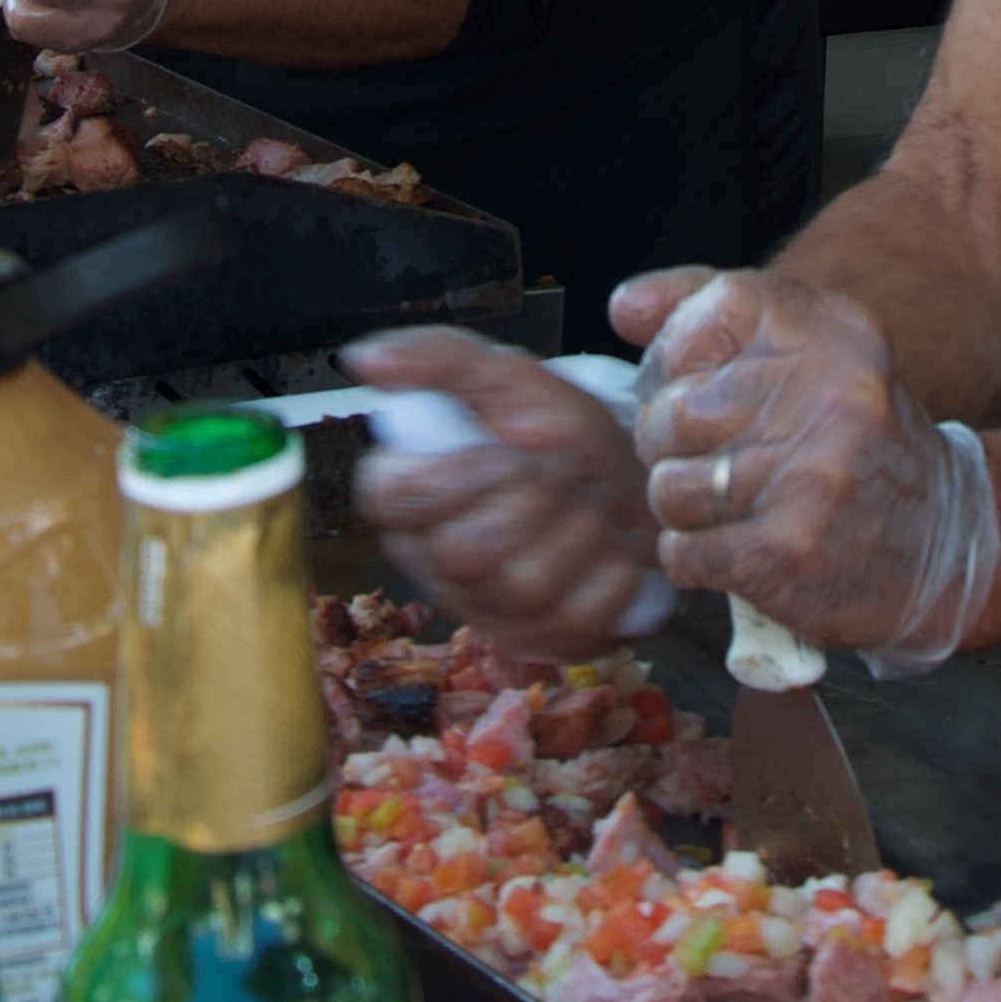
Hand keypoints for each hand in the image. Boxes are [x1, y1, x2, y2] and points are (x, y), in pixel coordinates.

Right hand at [341, 327, 663, 659]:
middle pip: (465, 554)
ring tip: (590, 504)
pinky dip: (610, 575)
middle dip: (535, 499)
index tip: (505, 451)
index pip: (393, 501)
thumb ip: (436, 358)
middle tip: (564, 469)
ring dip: (579, 530)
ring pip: (524, 589)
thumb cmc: (564, 431)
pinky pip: (575, 623)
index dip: (455, 478)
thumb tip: (363, 358)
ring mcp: (488, 612)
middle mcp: (435, 563)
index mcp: (411, 496)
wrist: (637, 479)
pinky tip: (612, 550)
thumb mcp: (508, 378)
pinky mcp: (541, 643)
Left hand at [618, 268, 999, 674]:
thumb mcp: (811, 350)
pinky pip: (682, 551)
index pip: (703, 315)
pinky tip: (737, 545)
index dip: (679, 356)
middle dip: (673, 443)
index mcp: (831, 332)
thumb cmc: (857, 441)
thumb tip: (625, 306)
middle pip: (671, 411)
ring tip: (734, 505)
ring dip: (685, 506)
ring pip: (668, 486)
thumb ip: (714, 309)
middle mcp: (825, 396)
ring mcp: (807, 478)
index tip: (700, 381)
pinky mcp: (787, 553)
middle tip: (716, 457)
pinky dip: (695, 555)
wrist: (941, 542)